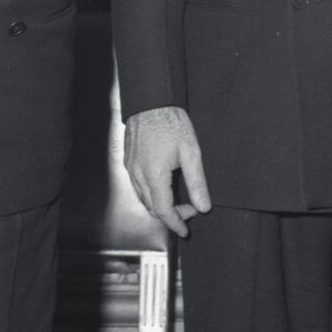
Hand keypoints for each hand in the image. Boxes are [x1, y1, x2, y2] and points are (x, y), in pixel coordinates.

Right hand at [123, 106, 210, 238]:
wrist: (150, 101)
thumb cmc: (171, 123)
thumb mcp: (191, 152)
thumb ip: (197, 182)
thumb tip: (203, 207)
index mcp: (155, 175)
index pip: (163, 211)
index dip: (175, 223)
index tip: (185, 231)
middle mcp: (139, 175)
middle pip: (152, 208)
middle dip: (170, 215)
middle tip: (190, 209)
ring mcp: (131, 168)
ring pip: (143, 199)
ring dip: (159, 206)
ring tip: (178, 201)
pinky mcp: (128, 161)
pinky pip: (137, 187)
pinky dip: (150, 195)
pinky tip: (162, 188)